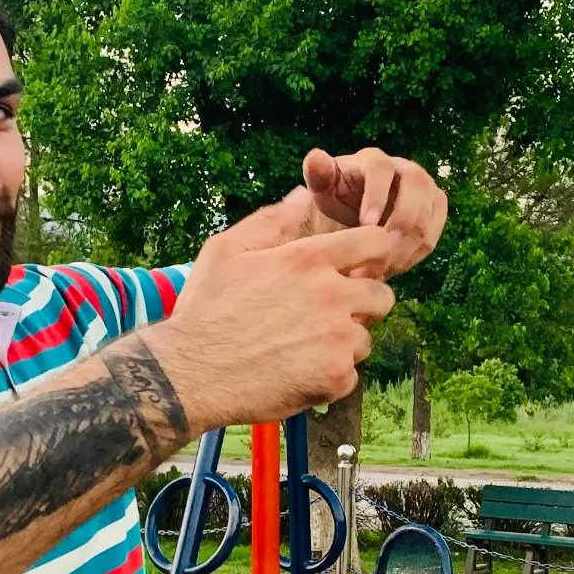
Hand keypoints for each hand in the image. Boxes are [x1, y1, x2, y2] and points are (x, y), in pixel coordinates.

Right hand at [153, 188, 399, 427]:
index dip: (374, 254)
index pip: (376, 243)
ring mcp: (337, 339)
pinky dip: (329, 378)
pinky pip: (351, 375)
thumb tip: (302, 195)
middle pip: (383, 296)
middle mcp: (332, 296)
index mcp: (309, 259)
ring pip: (365, 339)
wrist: (190, 374)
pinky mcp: (335, 378)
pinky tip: (297, 373)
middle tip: (329, 315)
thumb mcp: (227, 252)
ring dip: (343, 344)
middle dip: (363, 304)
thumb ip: (271, 221)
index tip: (362, 268)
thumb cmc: (204, 310)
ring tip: (302, 347)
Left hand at [301, 148, 446, 275]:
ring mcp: (427, 189)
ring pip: (426, 218)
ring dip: (405, 248)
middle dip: (399, 226)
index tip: (366, 224)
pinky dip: (414, 256)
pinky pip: (432, 236)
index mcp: (376, 161)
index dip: (377, 196)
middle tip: (378, 255)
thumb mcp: (323, 185)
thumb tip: (315, 158)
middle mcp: (407, 169)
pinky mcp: (436, 210)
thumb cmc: (338, 194)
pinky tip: (391, 269)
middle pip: (416, 191)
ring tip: (379, 270)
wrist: (359, 207)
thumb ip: (318, 173)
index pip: (382, 170)